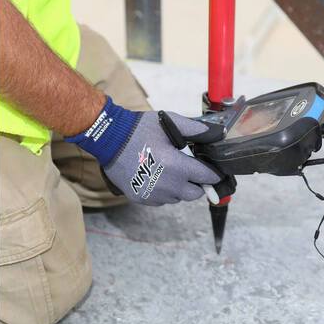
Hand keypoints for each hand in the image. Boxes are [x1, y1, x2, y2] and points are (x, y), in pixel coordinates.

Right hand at [66, 97, 223, 205]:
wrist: (108, 139)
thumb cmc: (139, 129)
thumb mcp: (168, 123)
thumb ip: (194, 129)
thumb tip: (214, 134)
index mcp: (176, 165)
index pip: (206, 177)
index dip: (213, 175)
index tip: (214, 173)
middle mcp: (167, 185)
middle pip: (194, 194)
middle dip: (198, 184)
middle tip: (192, 172)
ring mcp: (153, 194)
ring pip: (177, 198)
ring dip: (180, 189)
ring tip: (172, 173)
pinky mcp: (141, 198)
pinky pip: (161, 201)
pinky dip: (164, 192)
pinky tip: (158, 178)